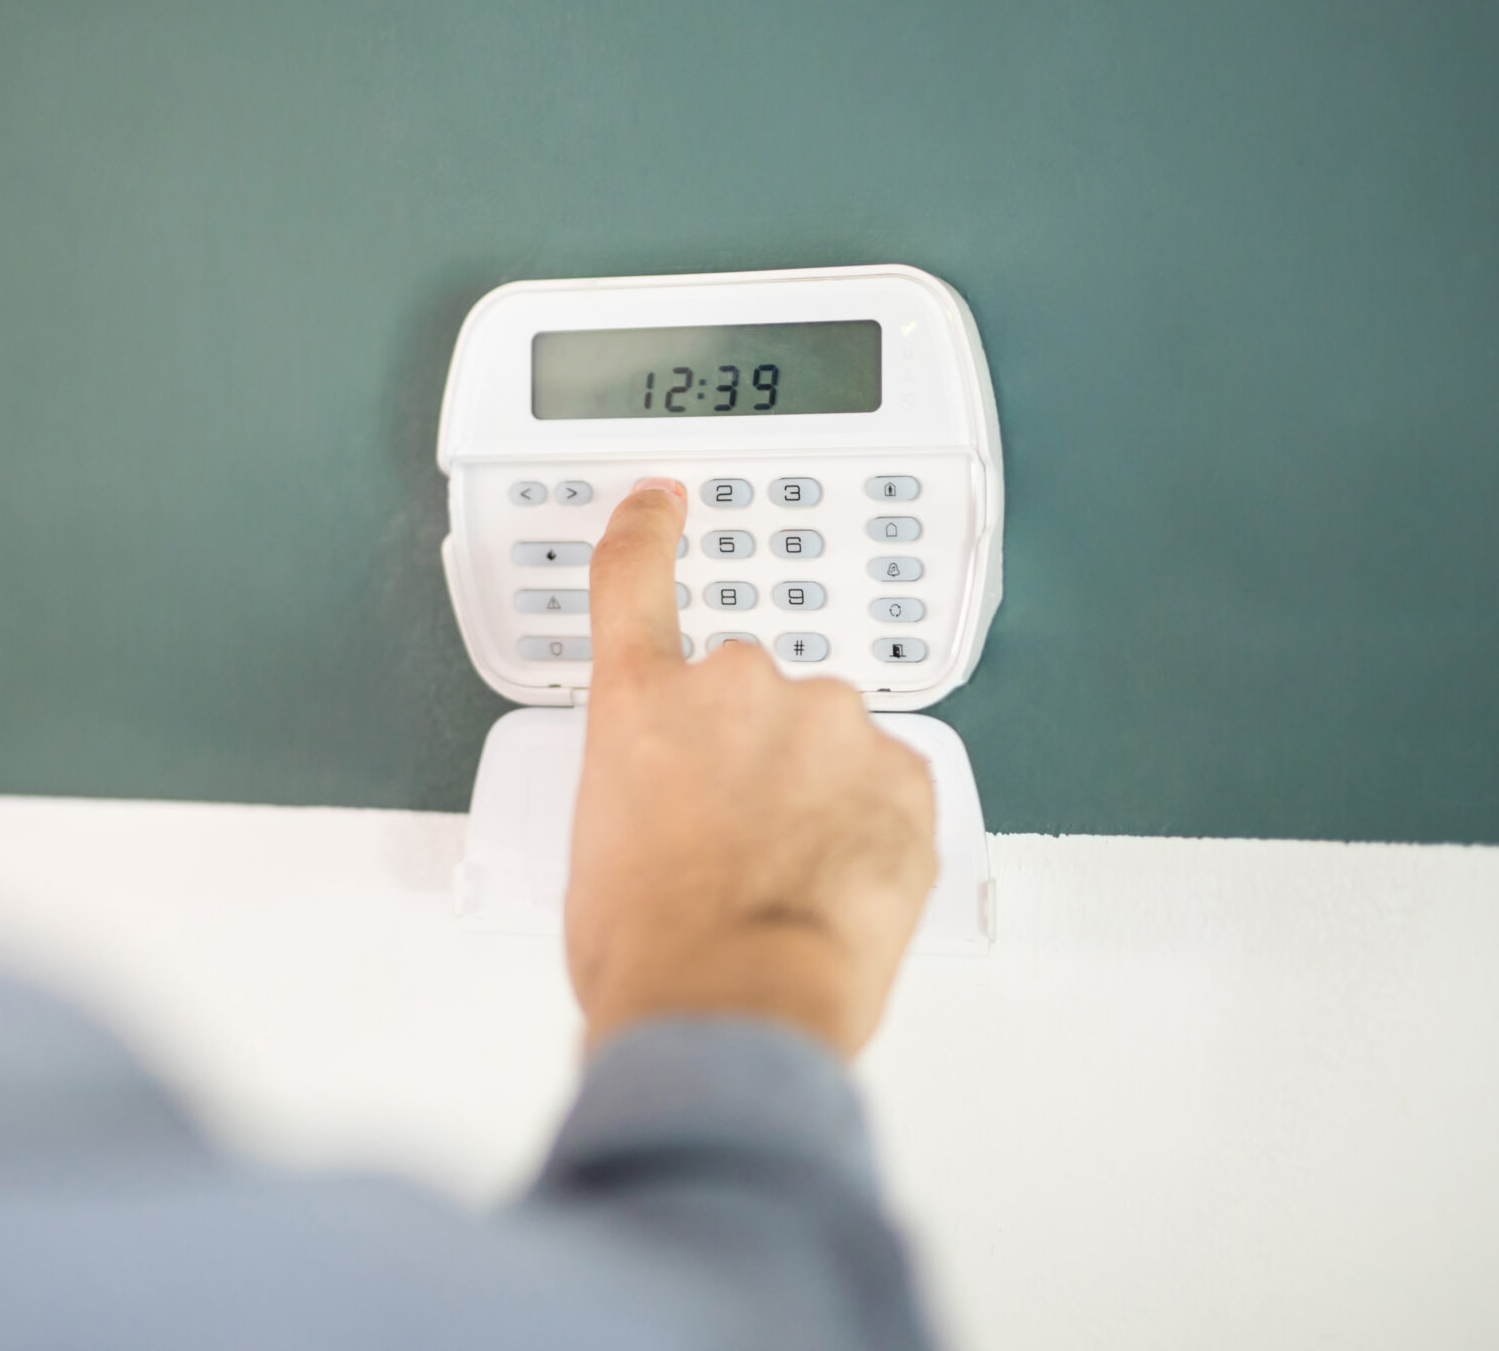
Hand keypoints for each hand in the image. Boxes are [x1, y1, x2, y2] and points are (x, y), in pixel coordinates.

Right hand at [566, 478, 936, 1058]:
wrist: (735, 996)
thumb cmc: (654, 945)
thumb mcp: (598, 848)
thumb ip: (640, 788)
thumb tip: (668, 813)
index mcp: (641, 702)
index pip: (634, 578)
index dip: (649, 530)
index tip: (663, 502)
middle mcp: (733, 687)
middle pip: (747, 695)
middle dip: (750, 752)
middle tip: (734, 839)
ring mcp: (825, 722)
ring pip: (826, 742)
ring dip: (816, 790)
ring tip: (788, 877)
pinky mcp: (901, 768)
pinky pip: (888, 785)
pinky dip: (872, 825)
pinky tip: (840, 882)